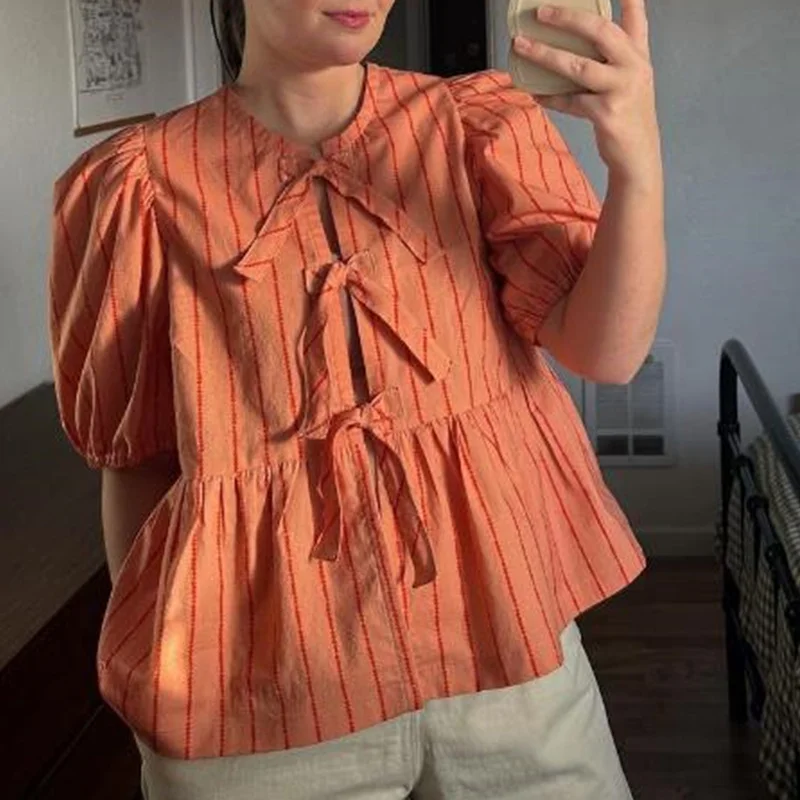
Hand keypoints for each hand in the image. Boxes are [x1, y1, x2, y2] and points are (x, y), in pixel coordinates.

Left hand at [512, 0, 661, 184]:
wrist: (638, 157)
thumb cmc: (628, 116)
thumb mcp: (628, 80)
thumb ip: (613, 56)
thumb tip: (574, 39)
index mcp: (638, 55)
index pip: (636, 16)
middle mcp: (634, 67)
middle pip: (600, 31)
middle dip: (568, 18)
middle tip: (542, 12)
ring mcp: (621, 90)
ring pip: (577, 66)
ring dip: (545, 55)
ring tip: (521, 46)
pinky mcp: (607, 114)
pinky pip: (570, 101)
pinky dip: (551, 97)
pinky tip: (536, 92)